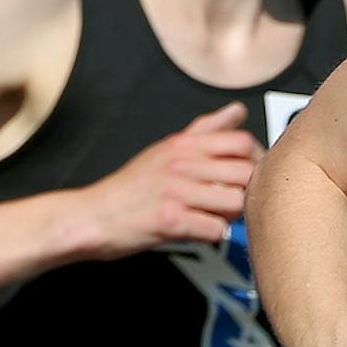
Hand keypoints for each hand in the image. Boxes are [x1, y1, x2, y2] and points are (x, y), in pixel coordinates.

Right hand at [77, 102, 260, 257]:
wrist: (92, 217)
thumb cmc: (130, 188)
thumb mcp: (167, 148)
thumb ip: (206, 130)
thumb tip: (237, 111)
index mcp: (183, 145)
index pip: (241, 141)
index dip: (254, 159)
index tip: (247, 173)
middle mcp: (181, 164)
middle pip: (245, 173)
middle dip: (246, 191)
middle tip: (231, 200)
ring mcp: (176, 192)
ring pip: (234, 203)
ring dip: (231, 215)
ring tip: (215, 216)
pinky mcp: (170, 221)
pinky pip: (215, 229)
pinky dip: (213, 235)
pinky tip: (200, 231)